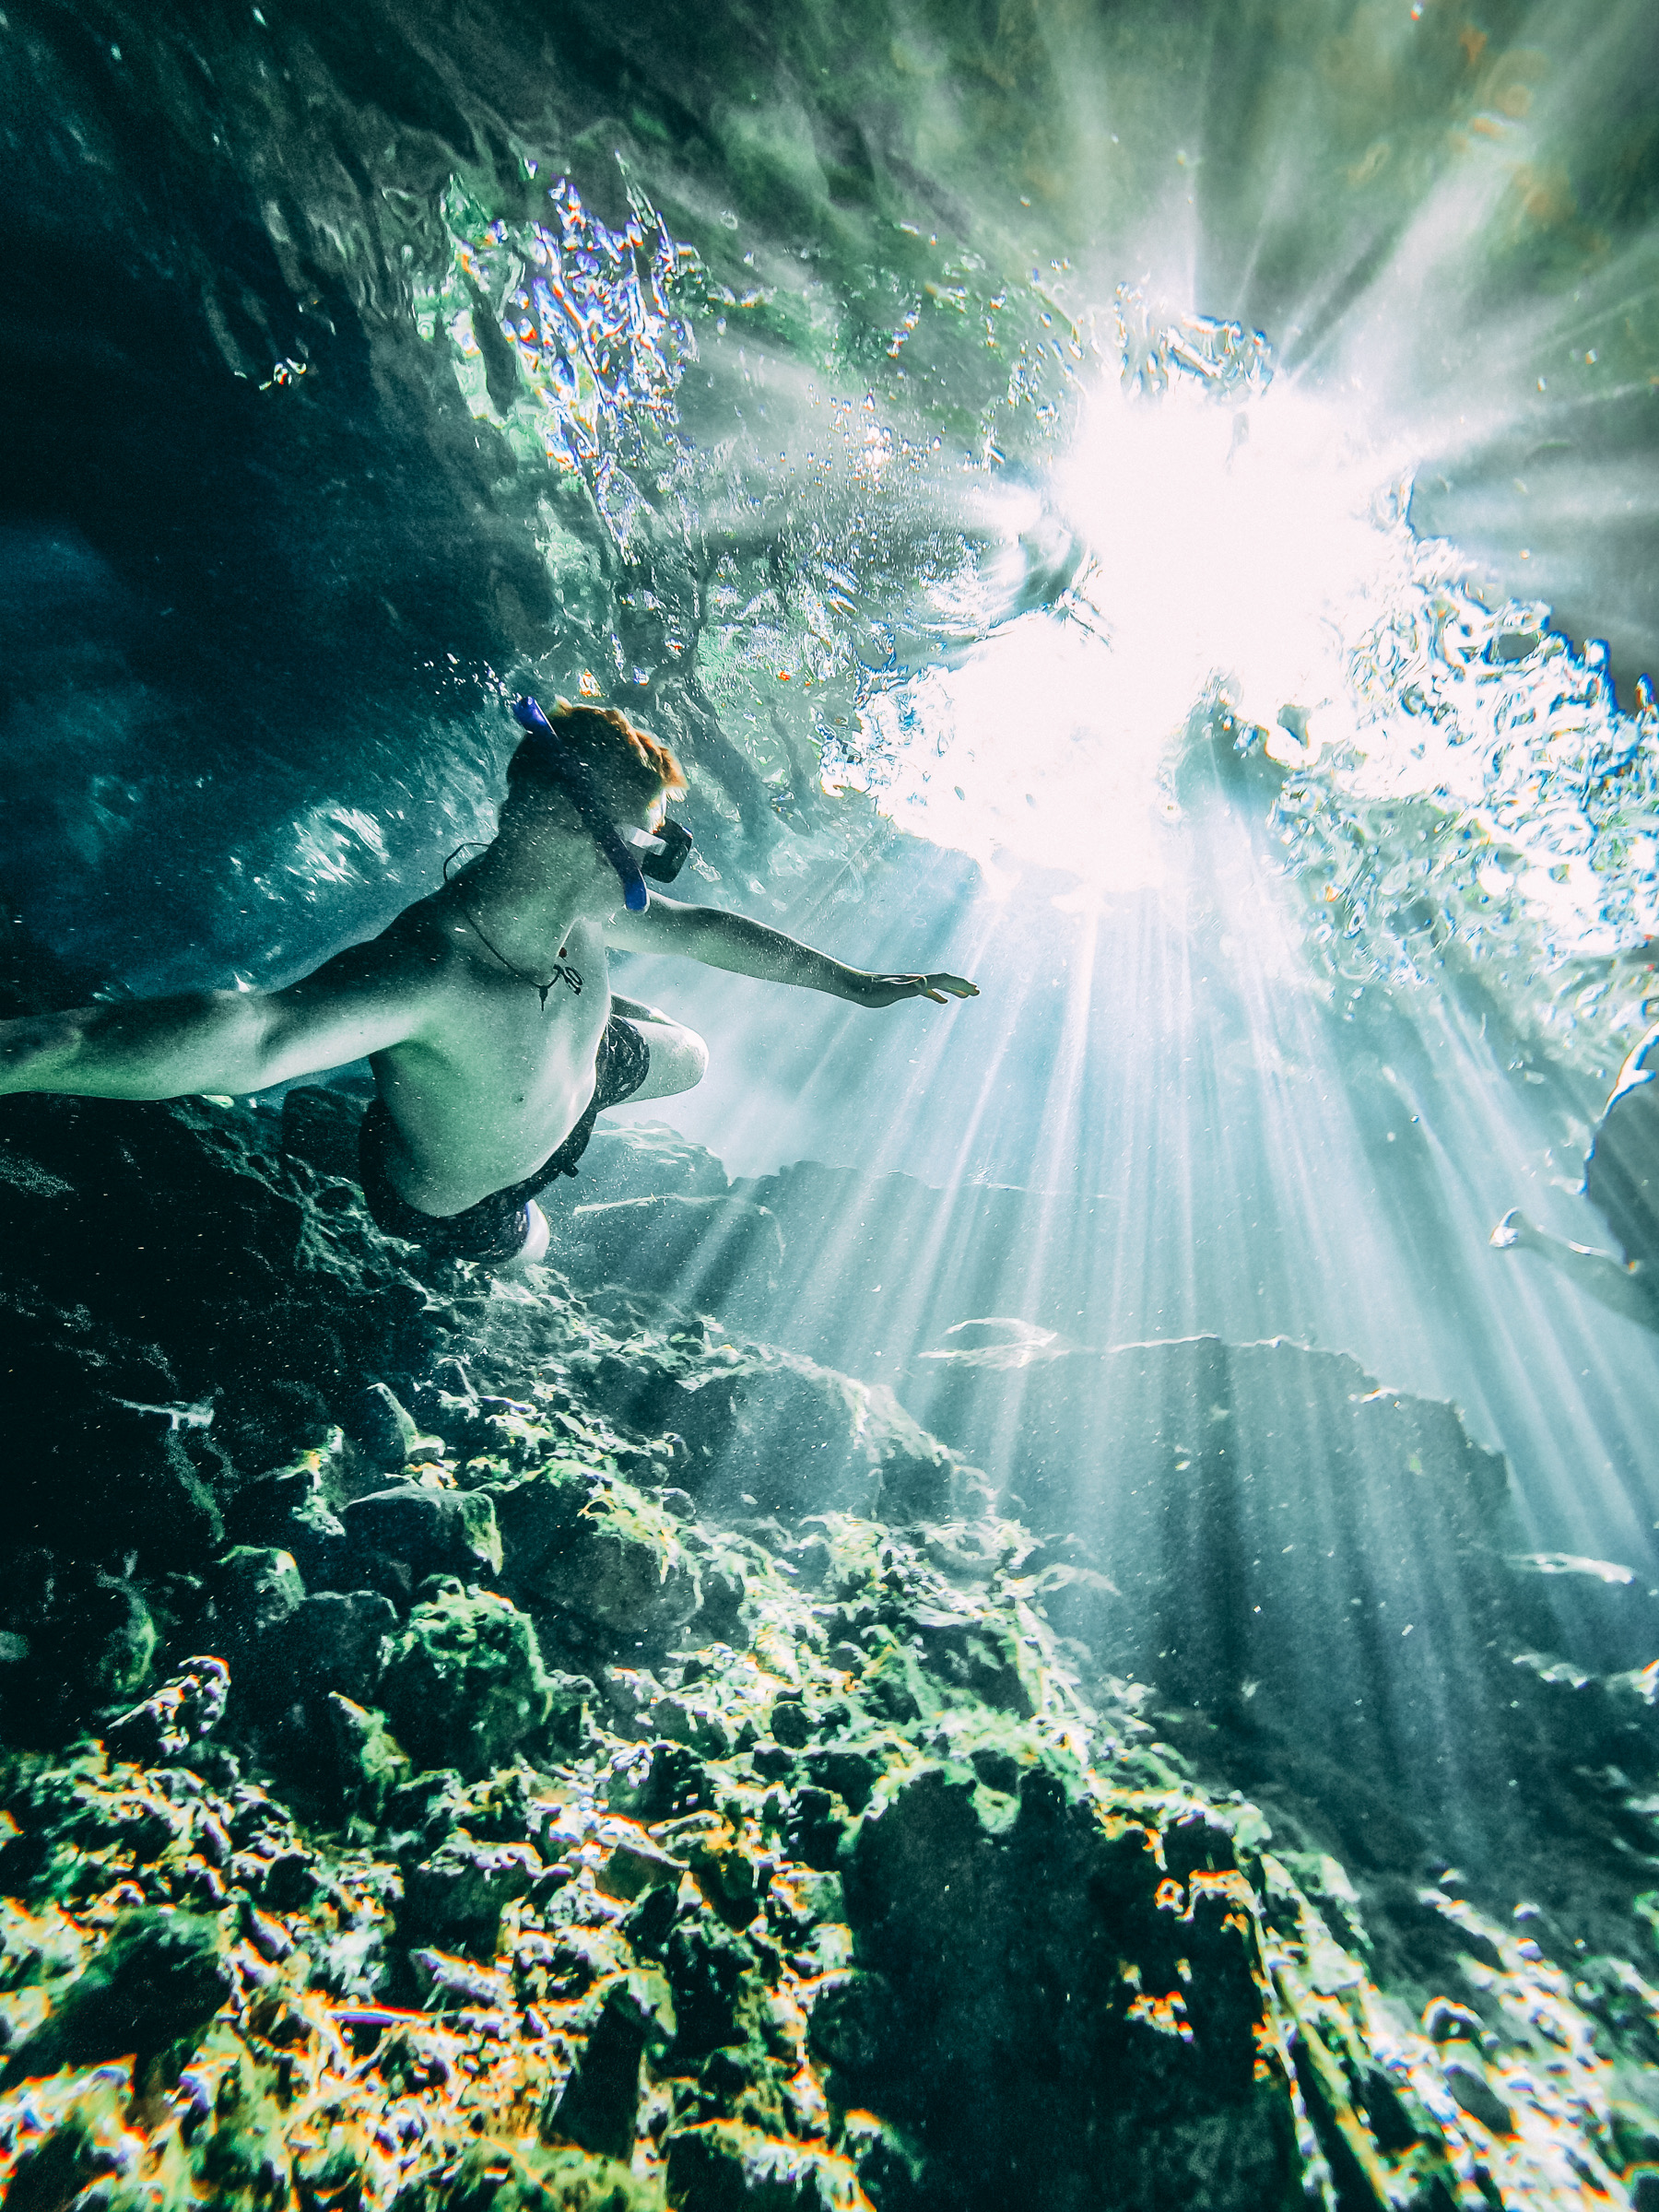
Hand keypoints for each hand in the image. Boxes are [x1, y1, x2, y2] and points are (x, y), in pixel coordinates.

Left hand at [859, 972, 979, 1007]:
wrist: (854, 986)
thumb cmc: (871, 992)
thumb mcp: (890, 992)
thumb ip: (909, 988)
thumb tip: (925, 982)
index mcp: (916, 980)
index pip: (943, 979)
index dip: (960, 984)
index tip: (974, 991)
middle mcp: (916, 980)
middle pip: (944, 980)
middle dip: (961, 986)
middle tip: (977, 993)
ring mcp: (911, 984)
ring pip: (938, 985)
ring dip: (953, 989)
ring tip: (966, 996)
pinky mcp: (904, 989)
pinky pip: (927, 991)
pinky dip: (938, 995)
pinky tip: (942, 1001)